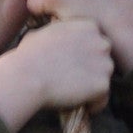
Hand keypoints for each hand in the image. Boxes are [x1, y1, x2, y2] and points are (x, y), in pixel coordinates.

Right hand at [0, 19, 114, 131]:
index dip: (85, 55)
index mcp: (89, 26)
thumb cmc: (28, 55)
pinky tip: (78, 105)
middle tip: (73, 81)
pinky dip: (92, 105)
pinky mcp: (102, 84)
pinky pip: (102, 99)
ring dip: (92, 88)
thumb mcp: (43, 33)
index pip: (96, 42)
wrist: (28, 76)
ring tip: (74, 94)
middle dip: (92, 70)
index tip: (72, 65)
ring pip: (104, 79)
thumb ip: (57, 34)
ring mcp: (105, 64)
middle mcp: (102, 43)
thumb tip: (49, 37)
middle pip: (104, 60)